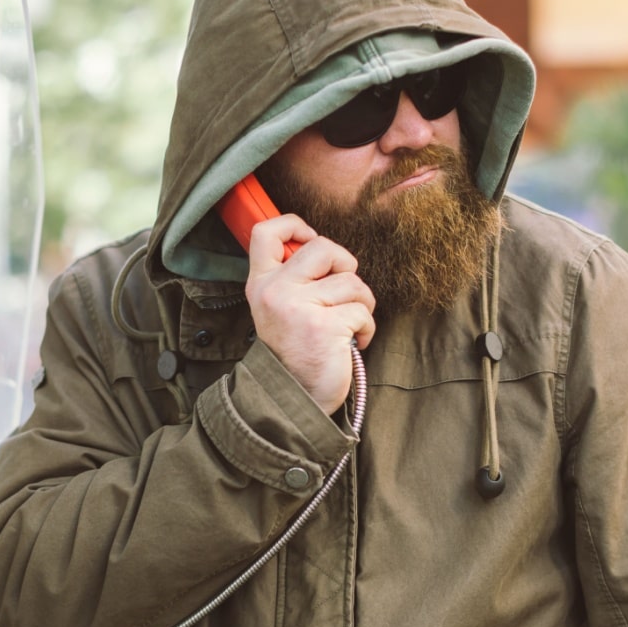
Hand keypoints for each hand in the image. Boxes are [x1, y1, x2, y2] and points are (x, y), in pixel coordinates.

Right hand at [246, 214, 375, 413]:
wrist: (291, 401)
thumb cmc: (295, 354)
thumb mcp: (279, 311)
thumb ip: (292, 280)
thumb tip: (326, 251)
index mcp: (261, 284)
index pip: (265, 232)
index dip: (294, 225)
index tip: (311, 239)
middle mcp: (275, 291)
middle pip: (323, 247)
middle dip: (346, 266)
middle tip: (343, 291)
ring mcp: (299, 308)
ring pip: (352, 282)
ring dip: (361, 304)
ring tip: (348, 326)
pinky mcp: (325, 326)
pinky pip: (363, 311)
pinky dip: (366, 328)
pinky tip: (352, 344)